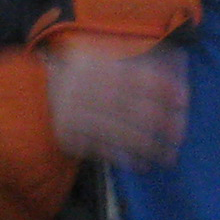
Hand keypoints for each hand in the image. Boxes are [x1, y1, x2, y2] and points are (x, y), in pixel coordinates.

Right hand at [46, 37, 185, 168]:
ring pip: (117, 132)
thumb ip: (132, 58)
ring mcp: (75, 113)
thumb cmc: (80, 73)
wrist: (36, 92)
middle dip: (159, 123)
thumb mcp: (100, 56)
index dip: (161, 88)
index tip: (183, 100)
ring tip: (167, 156)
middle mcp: (84, 88)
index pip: (133, 76)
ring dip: (147, 146)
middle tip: (180, 135)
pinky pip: (100, 148)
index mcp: (95, 65)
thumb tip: (176, 59)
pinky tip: (142, 163)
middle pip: (130, 108)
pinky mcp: (68, 135)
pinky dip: (124, 157)